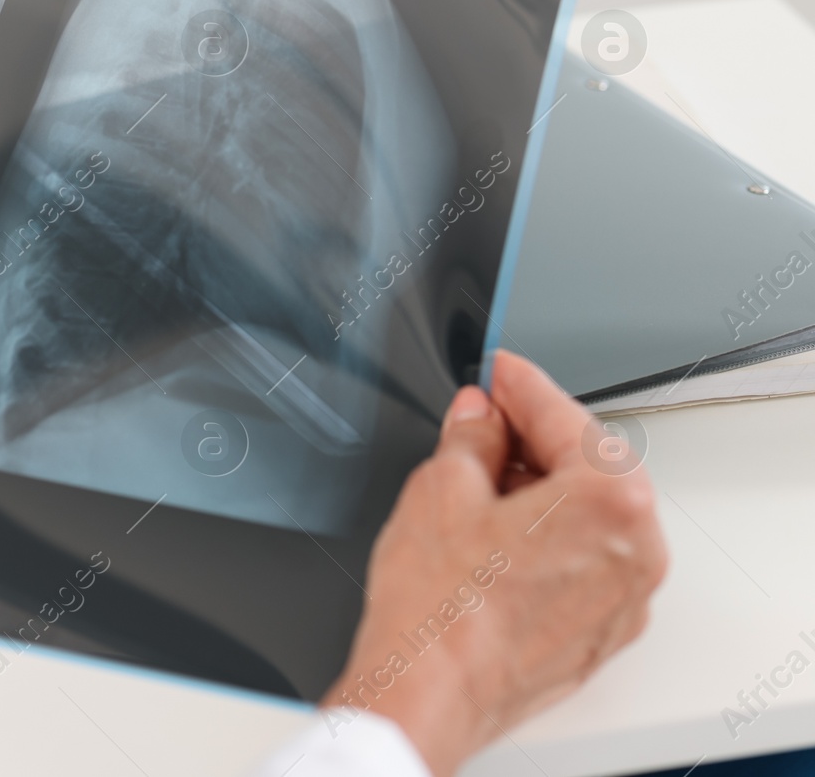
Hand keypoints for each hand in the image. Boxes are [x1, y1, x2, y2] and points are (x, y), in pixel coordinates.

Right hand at [320, 350, 667, 775]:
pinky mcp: (598, 633)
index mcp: (611, 503)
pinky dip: (548, 539)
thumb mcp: (442, 488)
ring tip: (477, 480)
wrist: (427, 693)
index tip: (499, 371)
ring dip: (541, 489)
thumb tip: (481, 416)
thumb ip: (472, 437)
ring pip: (589, 517)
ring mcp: (622, 599)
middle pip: (589, 466)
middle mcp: (636, 552)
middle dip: (534, 438)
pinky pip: (584, 563)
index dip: (519, 385)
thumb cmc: (439, 610)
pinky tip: (494, 534)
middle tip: (482, 419)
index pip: (564, 415)